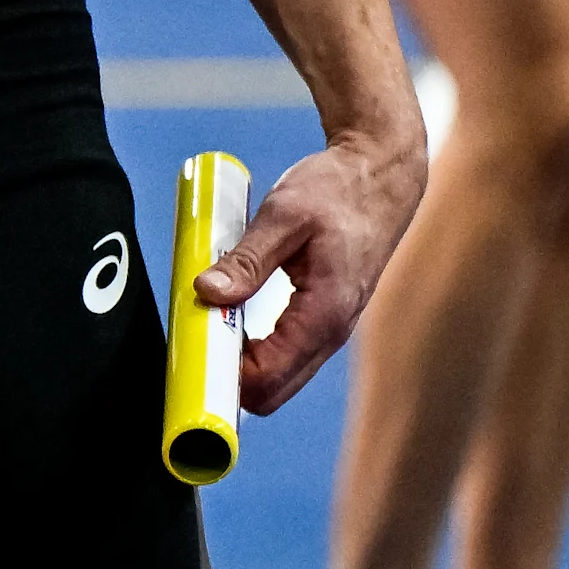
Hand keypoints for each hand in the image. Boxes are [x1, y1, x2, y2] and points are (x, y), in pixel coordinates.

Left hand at [198, 128, 423, 411]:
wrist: (381, 178)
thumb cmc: (339, 192)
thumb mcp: (285, 216)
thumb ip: (248, 259)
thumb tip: (207, 293)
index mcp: (324, 314)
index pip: (270, 376)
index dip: (226, 379)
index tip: (188, 360)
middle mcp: (331, 332)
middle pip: (275, 390)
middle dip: (229, 378)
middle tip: (188, 343)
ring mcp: (329, 328)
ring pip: (280, 374)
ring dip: (239, 362)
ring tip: (201, 326)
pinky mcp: (322, 317)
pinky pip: (285, 351)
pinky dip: (253, 346)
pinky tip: (226, 318)